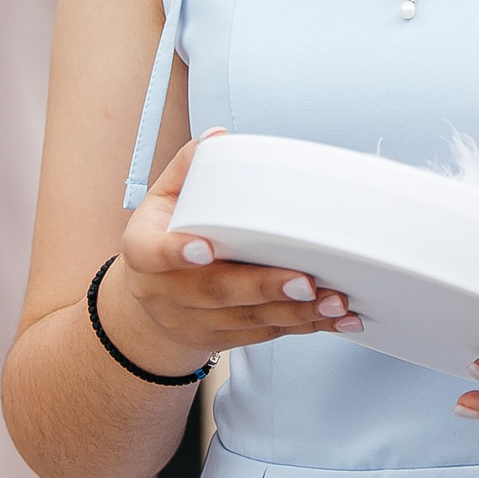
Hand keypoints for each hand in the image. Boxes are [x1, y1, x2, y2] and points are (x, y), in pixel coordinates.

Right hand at [112, 131, 359, 376]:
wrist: (149, 302)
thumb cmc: (162, 238)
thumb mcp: (162, 200)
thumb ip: (187, 169)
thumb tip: (216, 138)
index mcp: (144, 251)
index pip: (154, 253)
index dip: (178, 253)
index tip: (207, 248)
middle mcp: (165, 292)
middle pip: (215, 292)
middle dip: (264, 287)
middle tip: (305, 280)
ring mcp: (193, 321)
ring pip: (247, 320)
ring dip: (295, 313)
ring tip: (334, 302)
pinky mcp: (220, 339)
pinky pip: (264, 335)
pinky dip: (303, 327)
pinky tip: (335, 320)